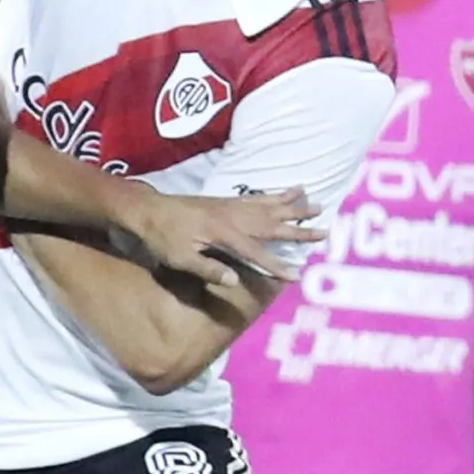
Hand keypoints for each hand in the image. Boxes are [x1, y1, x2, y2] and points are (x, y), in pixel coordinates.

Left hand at [123, 188, 324, 286]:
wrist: (147, 209)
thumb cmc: (161, 238)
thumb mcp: (179, 258)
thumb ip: (207, 269)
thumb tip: (234, 281)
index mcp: (223, 234)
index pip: (256, 253)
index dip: (275, 266)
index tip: (296, 276)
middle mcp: (232, 217)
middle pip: (272, 224)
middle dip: (299, 230)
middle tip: (325, 231)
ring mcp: (230, 206)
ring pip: (269, 206)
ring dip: (294, 207)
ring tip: (317, 204)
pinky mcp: (226, 201)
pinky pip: (257, 197)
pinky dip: (275, 195)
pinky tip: (288, 192)